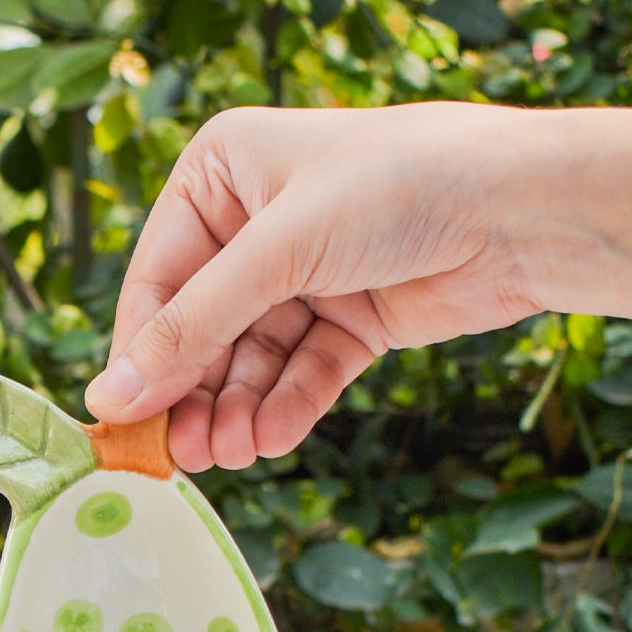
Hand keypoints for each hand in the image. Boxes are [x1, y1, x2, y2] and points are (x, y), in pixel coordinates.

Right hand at [84, 101, 542, 470]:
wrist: (519, 209)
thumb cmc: (397, 188)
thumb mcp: (278, 252)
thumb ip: (195, 326)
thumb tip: (112, 396)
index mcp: (221, 175)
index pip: (157, 280)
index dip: (141, 354)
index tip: (122, 420)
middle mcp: (255, 223)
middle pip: (202, 329)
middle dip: (194, 394)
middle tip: (183, 456)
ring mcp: (305, 275)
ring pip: (251, 361)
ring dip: (238, 411)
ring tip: (230, 456)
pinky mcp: (350, 319)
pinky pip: (302, 374)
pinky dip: (286, 408)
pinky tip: (271, 439)